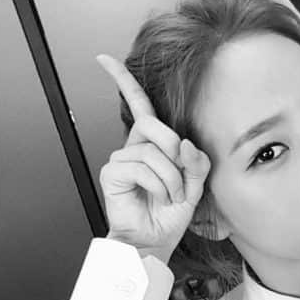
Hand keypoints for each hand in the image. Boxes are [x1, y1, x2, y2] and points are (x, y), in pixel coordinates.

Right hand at [96, 54, 210, 261]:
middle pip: (154, 124)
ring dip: (171, 179)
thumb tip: (185, 142)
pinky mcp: (112, 173)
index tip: (103, 59)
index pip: (137, 104)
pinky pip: (141, 167)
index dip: (122, 80)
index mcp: (152, 143)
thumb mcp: (194, 185)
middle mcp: (134, 147)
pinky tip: (158, 198)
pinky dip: (158, 185)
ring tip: (170, 197)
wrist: (155, 240)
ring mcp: (120, 159)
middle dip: (174, 153)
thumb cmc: (170, 214)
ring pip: (153, 152)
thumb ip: (197, 162)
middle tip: (179, 182)